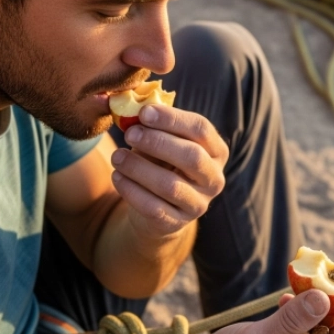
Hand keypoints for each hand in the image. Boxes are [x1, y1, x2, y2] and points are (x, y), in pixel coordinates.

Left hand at [109, 104, 227, 237]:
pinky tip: (117, 177)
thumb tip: (131, 110)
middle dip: (158, 142)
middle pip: (192, 157)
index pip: (201, 129)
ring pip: (171, 185)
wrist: (157, 208)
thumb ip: (154, 127)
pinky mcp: (177, 223)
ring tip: (117, 156)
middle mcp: (214, 179)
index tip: (144, 112)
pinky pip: (153, 207)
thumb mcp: (162, 142)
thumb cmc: (161, 164)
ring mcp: (198, 204)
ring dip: (139, 167)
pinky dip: (131, 191)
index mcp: (216, 151)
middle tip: (130, 133)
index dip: (172, 119)